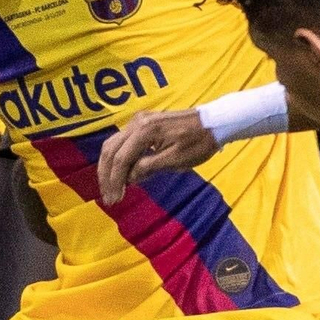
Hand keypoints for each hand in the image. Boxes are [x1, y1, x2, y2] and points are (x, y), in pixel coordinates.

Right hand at [97, 109, 216, 204]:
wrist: (213, 122)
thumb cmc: (199, 143)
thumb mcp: (176, 160)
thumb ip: (149, 167)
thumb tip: (129, 178)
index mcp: (145, 131)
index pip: (121, 159)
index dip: (115, 181)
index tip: (115, 199)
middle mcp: (137, 122)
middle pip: (110, 150)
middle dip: (107, 176)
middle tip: (108, 198)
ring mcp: (138, 120)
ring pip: (113, 145)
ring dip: (109, 168)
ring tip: (111, 189)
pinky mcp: (143, 122)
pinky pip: (123, 142)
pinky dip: (118, 159)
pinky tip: (122, 175)